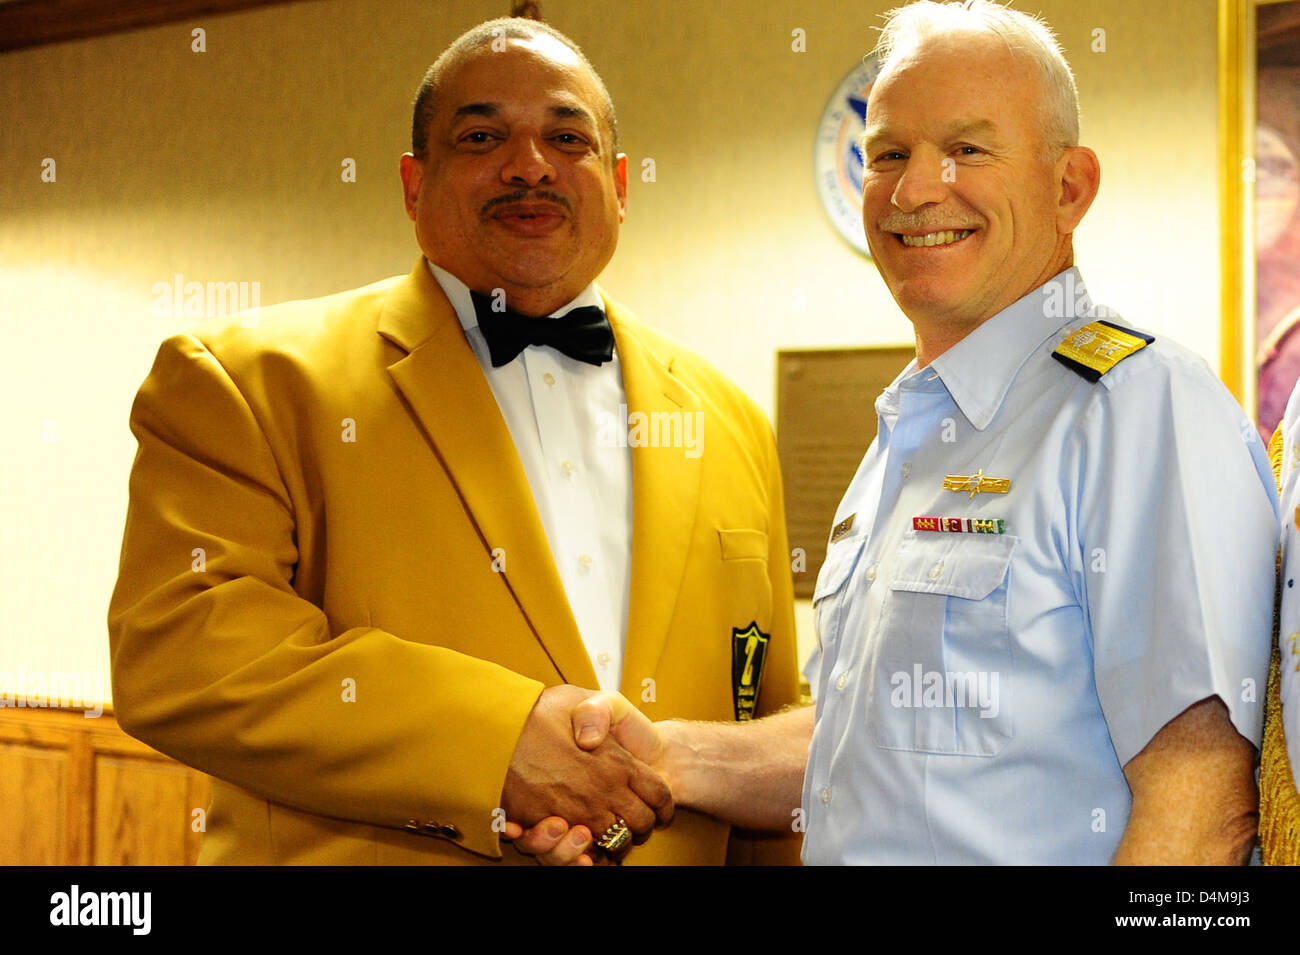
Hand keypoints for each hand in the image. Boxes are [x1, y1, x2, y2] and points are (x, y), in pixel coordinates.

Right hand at [500, 685, 671, 861]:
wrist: (493, 730)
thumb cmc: (536, 712)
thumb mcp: (576, 697)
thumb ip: (600, 712)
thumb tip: (597, 741)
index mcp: (615, 761)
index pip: (658, 794)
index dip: (663, 805)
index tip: (660, 809)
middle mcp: (601, 791)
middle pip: (640, 824)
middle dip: (641, 826)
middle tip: (634, 823)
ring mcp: (576, 813)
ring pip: (612, 844)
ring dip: (614, 842)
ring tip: (607, 832)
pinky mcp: (548, 827)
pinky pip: (574, 854)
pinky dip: (581, 856)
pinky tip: (583, 850)